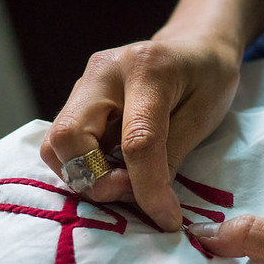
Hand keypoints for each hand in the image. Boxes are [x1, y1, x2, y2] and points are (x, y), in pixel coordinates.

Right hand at [40, 33, 240, 230]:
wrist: (194, 45)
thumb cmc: (208, 77)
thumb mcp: (204, 115)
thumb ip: (170, 156)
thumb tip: (146, 202)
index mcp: (146, 68)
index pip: (136, 140)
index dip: (148, 187)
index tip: (165, 218)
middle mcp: (103, 71)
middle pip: (68, 137)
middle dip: (94, 179)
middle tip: (131, 193)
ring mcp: (84, 83)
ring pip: (55, 144)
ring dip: (84, 176)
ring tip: (124, 182)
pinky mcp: (77, 99)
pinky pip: (62, 142)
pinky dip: (82, 166)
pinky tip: (113, 169)